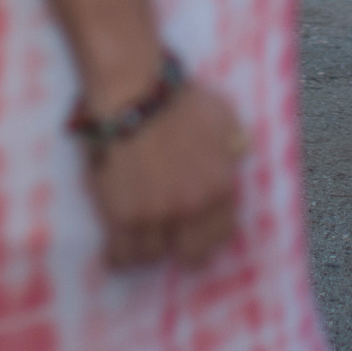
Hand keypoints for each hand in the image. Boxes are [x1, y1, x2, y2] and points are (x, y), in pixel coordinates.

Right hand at [85, 79, 246, 271]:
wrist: (134, 92)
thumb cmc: (179, 99)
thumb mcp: (225, 119)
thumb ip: (233, 147)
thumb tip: (235, 161)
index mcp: (221, 185)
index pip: (222, 234)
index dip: (207, 237)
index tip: (196, 235)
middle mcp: (192, 207)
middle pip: (191, 255)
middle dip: (181, 248)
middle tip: (169, 240)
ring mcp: (156, 214)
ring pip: (151, 257)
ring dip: (147, 249)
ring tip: (139, 240)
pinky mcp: (122, 216)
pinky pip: (121, 255)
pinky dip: (118, 256)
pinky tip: (116, 251)